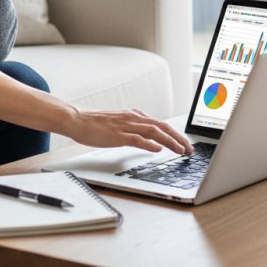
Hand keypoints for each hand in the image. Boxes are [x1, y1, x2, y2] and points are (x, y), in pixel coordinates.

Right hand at [66, 108, 193, 155]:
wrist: (77, 120)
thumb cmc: (95, 124)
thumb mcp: (119, 123)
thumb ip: (134, 128)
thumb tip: (151, 139)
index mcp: (134, 115)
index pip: (161, 124)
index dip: (175, 134)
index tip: (185, 144)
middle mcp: (133, 118)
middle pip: (162, 126)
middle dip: (178, 138)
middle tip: (189, 150)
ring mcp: (126, 125)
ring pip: (154, 132)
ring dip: (169, 141)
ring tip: (180, 151)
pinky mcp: (117, 135)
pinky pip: (136, 139)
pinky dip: (149, 144)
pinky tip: (157, 150)